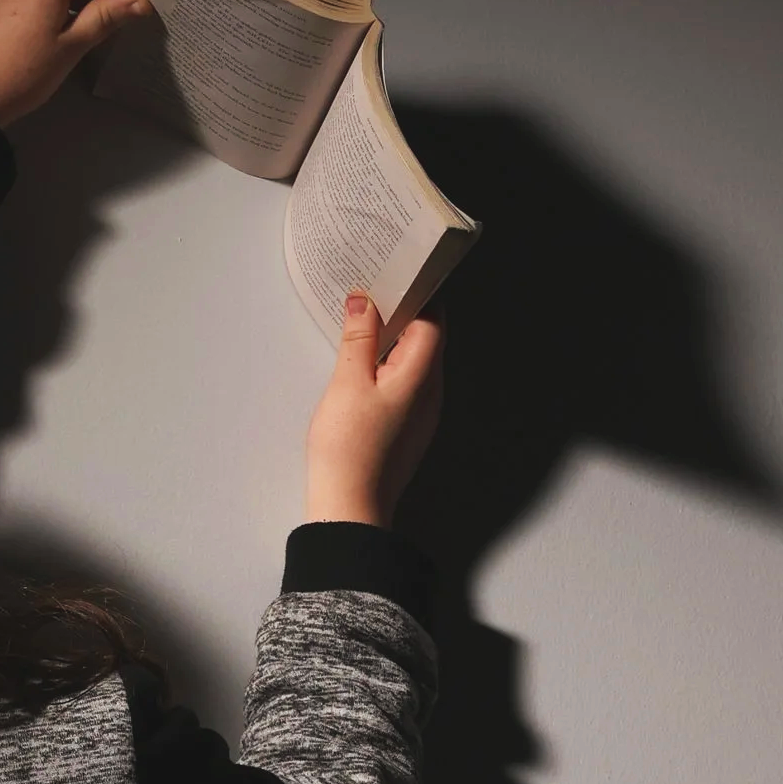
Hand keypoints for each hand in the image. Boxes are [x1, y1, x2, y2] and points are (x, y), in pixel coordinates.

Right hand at [304, 295, 444, 527]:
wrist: (349, 509)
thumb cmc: (350, 449)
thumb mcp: (348, 382)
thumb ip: (359, 337)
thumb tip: (365, 301)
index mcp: (424, 377)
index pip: (434, 322)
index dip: (419, 294)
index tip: (396, 274)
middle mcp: (432, 394)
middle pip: (428, 341)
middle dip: (405, 314)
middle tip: (375, 290)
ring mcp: (421, 414)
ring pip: (416, 364)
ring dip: (395, 341)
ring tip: (365, 323)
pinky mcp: (406, 430)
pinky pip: (406, 385)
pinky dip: (389, 366)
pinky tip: (364, 366)